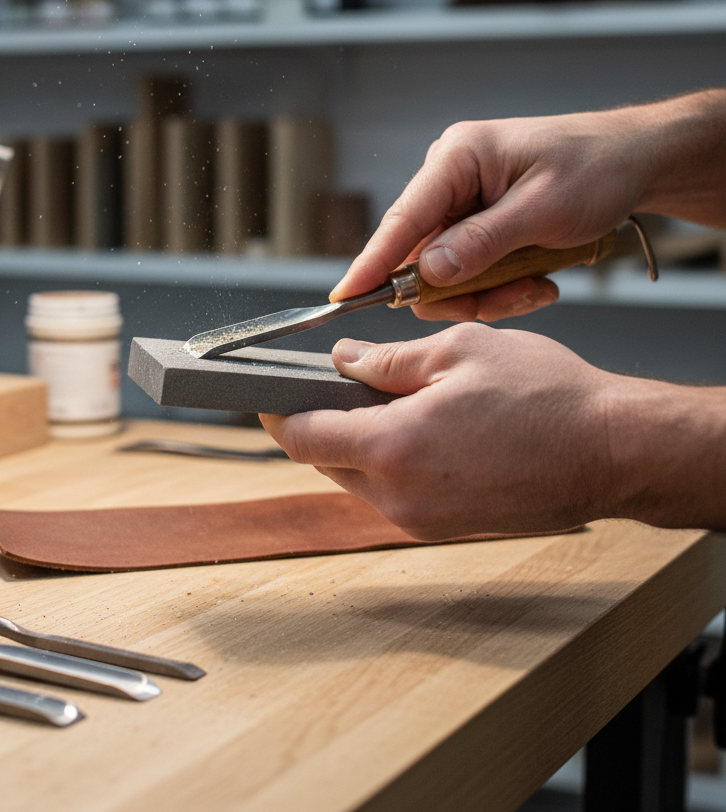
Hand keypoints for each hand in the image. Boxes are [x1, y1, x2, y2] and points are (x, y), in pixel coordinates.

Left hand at [261, 326, 621, 539]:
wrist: (615, 452)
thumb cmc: (547, 397)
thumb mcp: (458, 352)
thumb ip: (386, 360)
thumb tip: (343, 360)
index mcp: (393, 448)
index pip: (301, 436)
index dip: (275, 412)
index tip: (265, 394)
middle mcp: (399, 496)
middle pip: (324, 460)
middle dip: (318, 423)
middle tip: (333, 384)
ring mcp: (422, 520)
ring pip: (357, 479)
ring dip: (355, 444)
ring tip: (385, 401)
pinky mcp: (445, 528)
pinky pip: (392, 494)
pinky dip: (388, 463)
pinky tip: (417, 430)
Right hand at [331, 90, 725, 322]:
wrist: (637, 160)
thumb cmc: (597, 169)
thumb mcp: (543, 211)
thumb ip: (481, 243)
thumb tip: (427, 272)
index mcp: (457, 158)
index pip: (402, 219)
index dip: (371, 262)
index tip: (343, 297)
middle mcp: (451, 178)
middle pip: (421, 254)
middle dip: (458, 289)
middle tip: (506, 298)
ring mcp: (464, 202)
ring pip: (446, 270)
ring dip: (486, 291)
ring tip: (534, 286)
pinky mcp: (479, 223)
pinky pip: (469, 269)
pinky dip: (499, 285)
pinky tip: (536, 279)